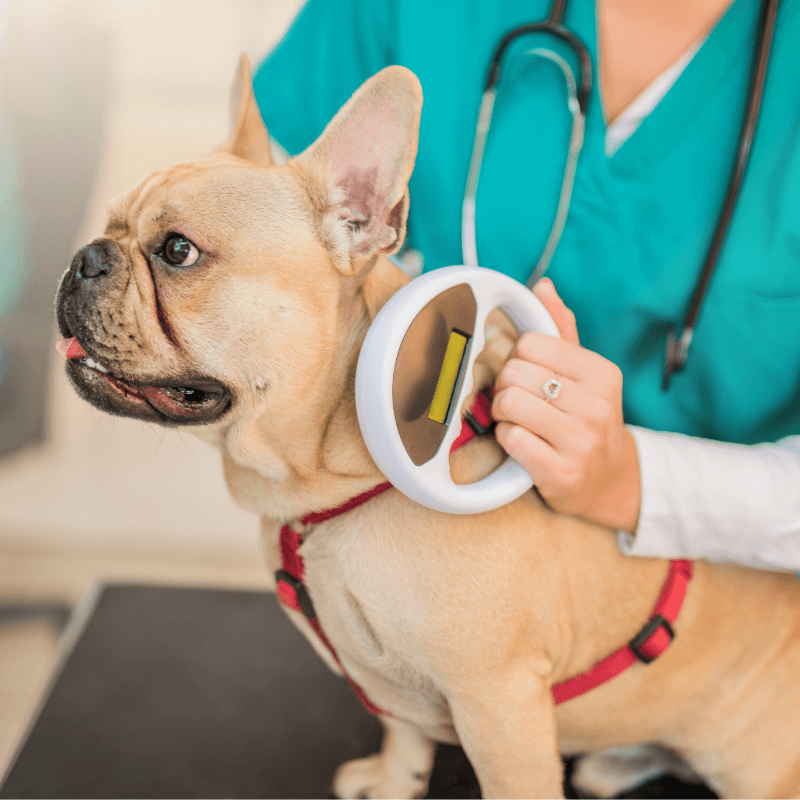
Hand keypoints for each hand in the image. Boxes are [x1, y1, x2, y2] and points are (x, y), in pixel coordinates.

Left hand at [492, 278, 640, 531]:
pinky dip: (506, 440)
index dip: (519, 358)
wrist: (609, 480)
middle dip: (506, 387)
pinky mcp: (561, 472)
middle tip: (518, 400)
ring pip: (509, 404)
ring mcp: (581, 442)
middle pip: (515, 373)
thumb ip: (562, 330)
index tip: (529, 374)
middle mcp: (597, 406)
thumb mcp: (584, 374)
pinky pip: (510, 439)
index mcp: (603, 373)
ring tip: (518, 421)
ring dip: (503, 414)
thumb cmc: (586, 418)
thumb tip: (542, 286)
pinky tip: (522, 444)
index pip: (531, 344)